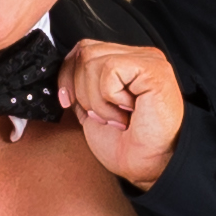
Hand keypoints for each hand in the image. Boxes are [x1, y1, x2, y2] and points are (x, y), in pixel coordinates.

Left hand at [60, 41, 184, 188]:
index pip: (83, 49)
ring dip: (97, 99)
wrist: (148, 167)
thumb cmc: (127, 146)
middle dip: (82, 91)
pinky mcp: (153, 69)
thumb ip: (80, 87)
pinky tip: (127, 112)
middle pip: (84, 52)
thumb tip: (61, 74)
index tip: (68, 102)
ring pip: (93, 61)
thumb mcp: (91, 111)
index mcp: (126, 63)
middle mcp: (138, 56)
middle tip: (103, 116)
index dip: (67, 75)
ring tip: (116, 117)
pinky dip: (110, 97)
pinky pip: (110, 69)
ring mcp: (148, 60)